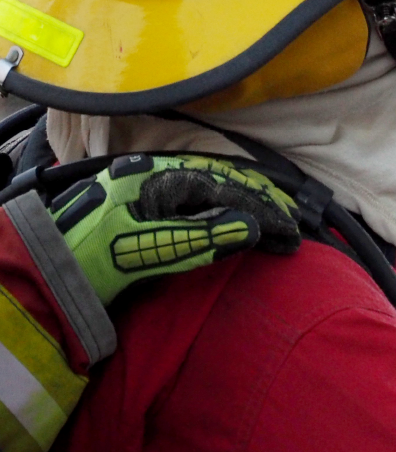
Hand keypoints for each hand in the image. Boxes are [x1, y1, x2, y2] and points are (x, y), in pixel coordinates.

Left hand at [49, 154, 299, 304]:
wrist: (45, 274)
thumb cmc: (92, 261)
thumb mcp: (148, 251)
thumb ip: (201, 238)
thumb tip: (254, 228)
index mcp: (157, 179)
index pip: (226, 190)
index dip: (263, 211)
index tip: (292, 232)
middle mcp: (156, 176)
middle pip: (223, 185)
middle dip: (262, 207)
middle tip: (294, 228)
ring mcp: (151, 190)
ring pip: (213, 193)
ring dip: (248, 210)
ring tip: (279, 226)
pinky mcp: (148, 207)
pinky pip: (199, 203)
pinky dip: (227, 213)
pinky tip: (243, 222)